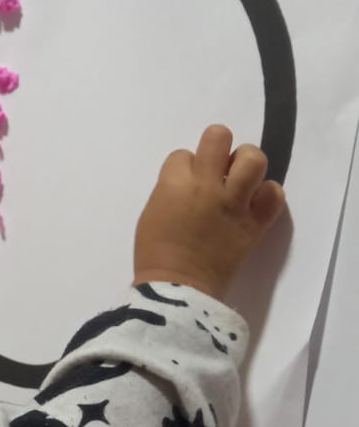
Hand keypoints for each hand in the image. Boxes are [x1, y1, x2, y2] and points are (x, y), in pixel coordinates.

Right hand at [134, 125, 286, 302]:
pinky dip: (268, 195)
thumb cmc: (155, 254)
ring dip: (246, 163)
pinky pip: (275, 194)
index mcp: (174, 183)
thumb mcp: (152, 212)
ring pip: (253, 158)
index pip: (183, 154)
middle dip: (218, 149)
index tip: (186, 185)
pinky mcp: (255, 224)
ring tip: (240, 180)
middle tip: (217, 169)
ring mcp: (234, 203)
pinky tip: (255, 203)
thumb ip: (171, 189)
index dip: (186, 167)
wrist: (178, 289)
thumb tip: (193, 182)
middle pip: (219, 137)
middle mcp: (207, 186)